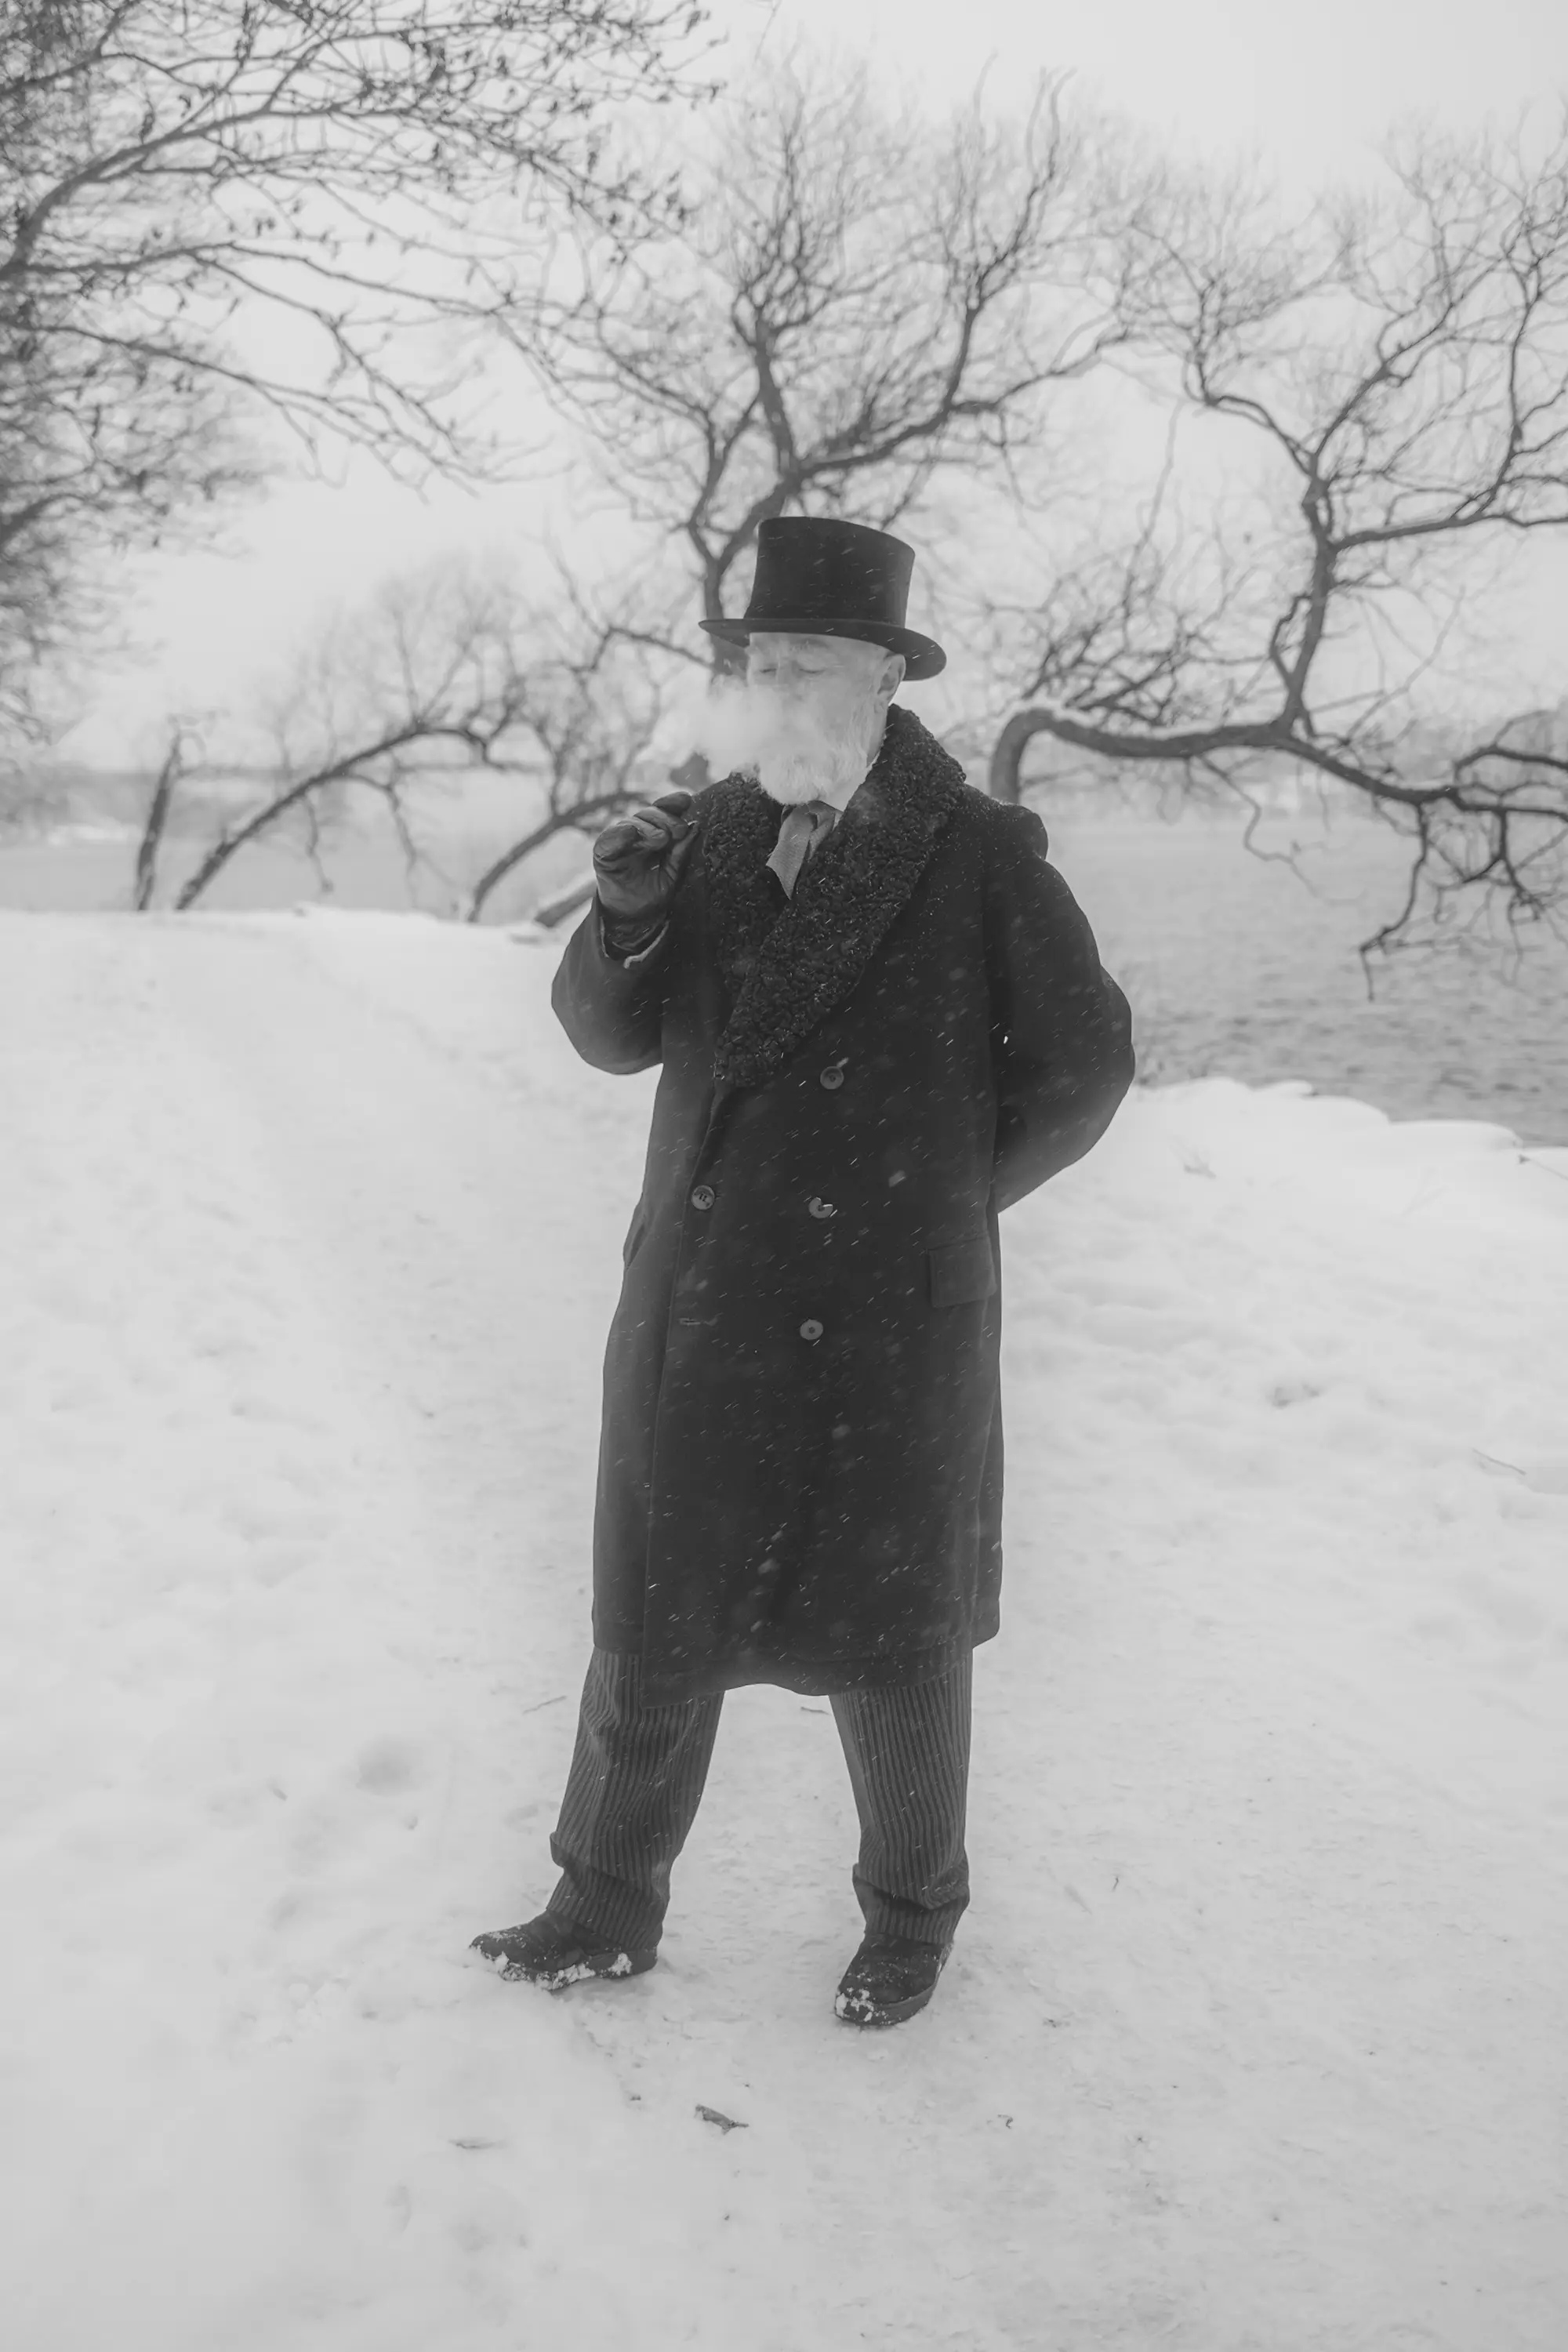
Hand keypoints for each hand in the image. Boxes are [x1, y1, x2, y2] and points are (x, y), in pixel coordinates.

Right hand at [593, 790, 697, 926]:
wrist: (633, 917)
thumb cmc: (652, 894)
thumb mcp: (673, 874)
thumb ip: (681, 852)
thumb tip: (695, 825)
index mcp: (653, 835)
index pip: (662, 812)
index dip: (672, 803)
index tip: (686, 799)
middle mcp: (636, 834)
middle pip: (649, 814)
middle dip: (665, 819)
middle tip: (678, 831)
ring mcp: (619, 841)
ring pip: (631, 822)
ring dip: (648, 828)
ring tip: (661, 839)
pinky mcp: (603, 852)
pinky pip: (608, 837)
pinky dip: (620, 833)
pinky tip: (631, 832)